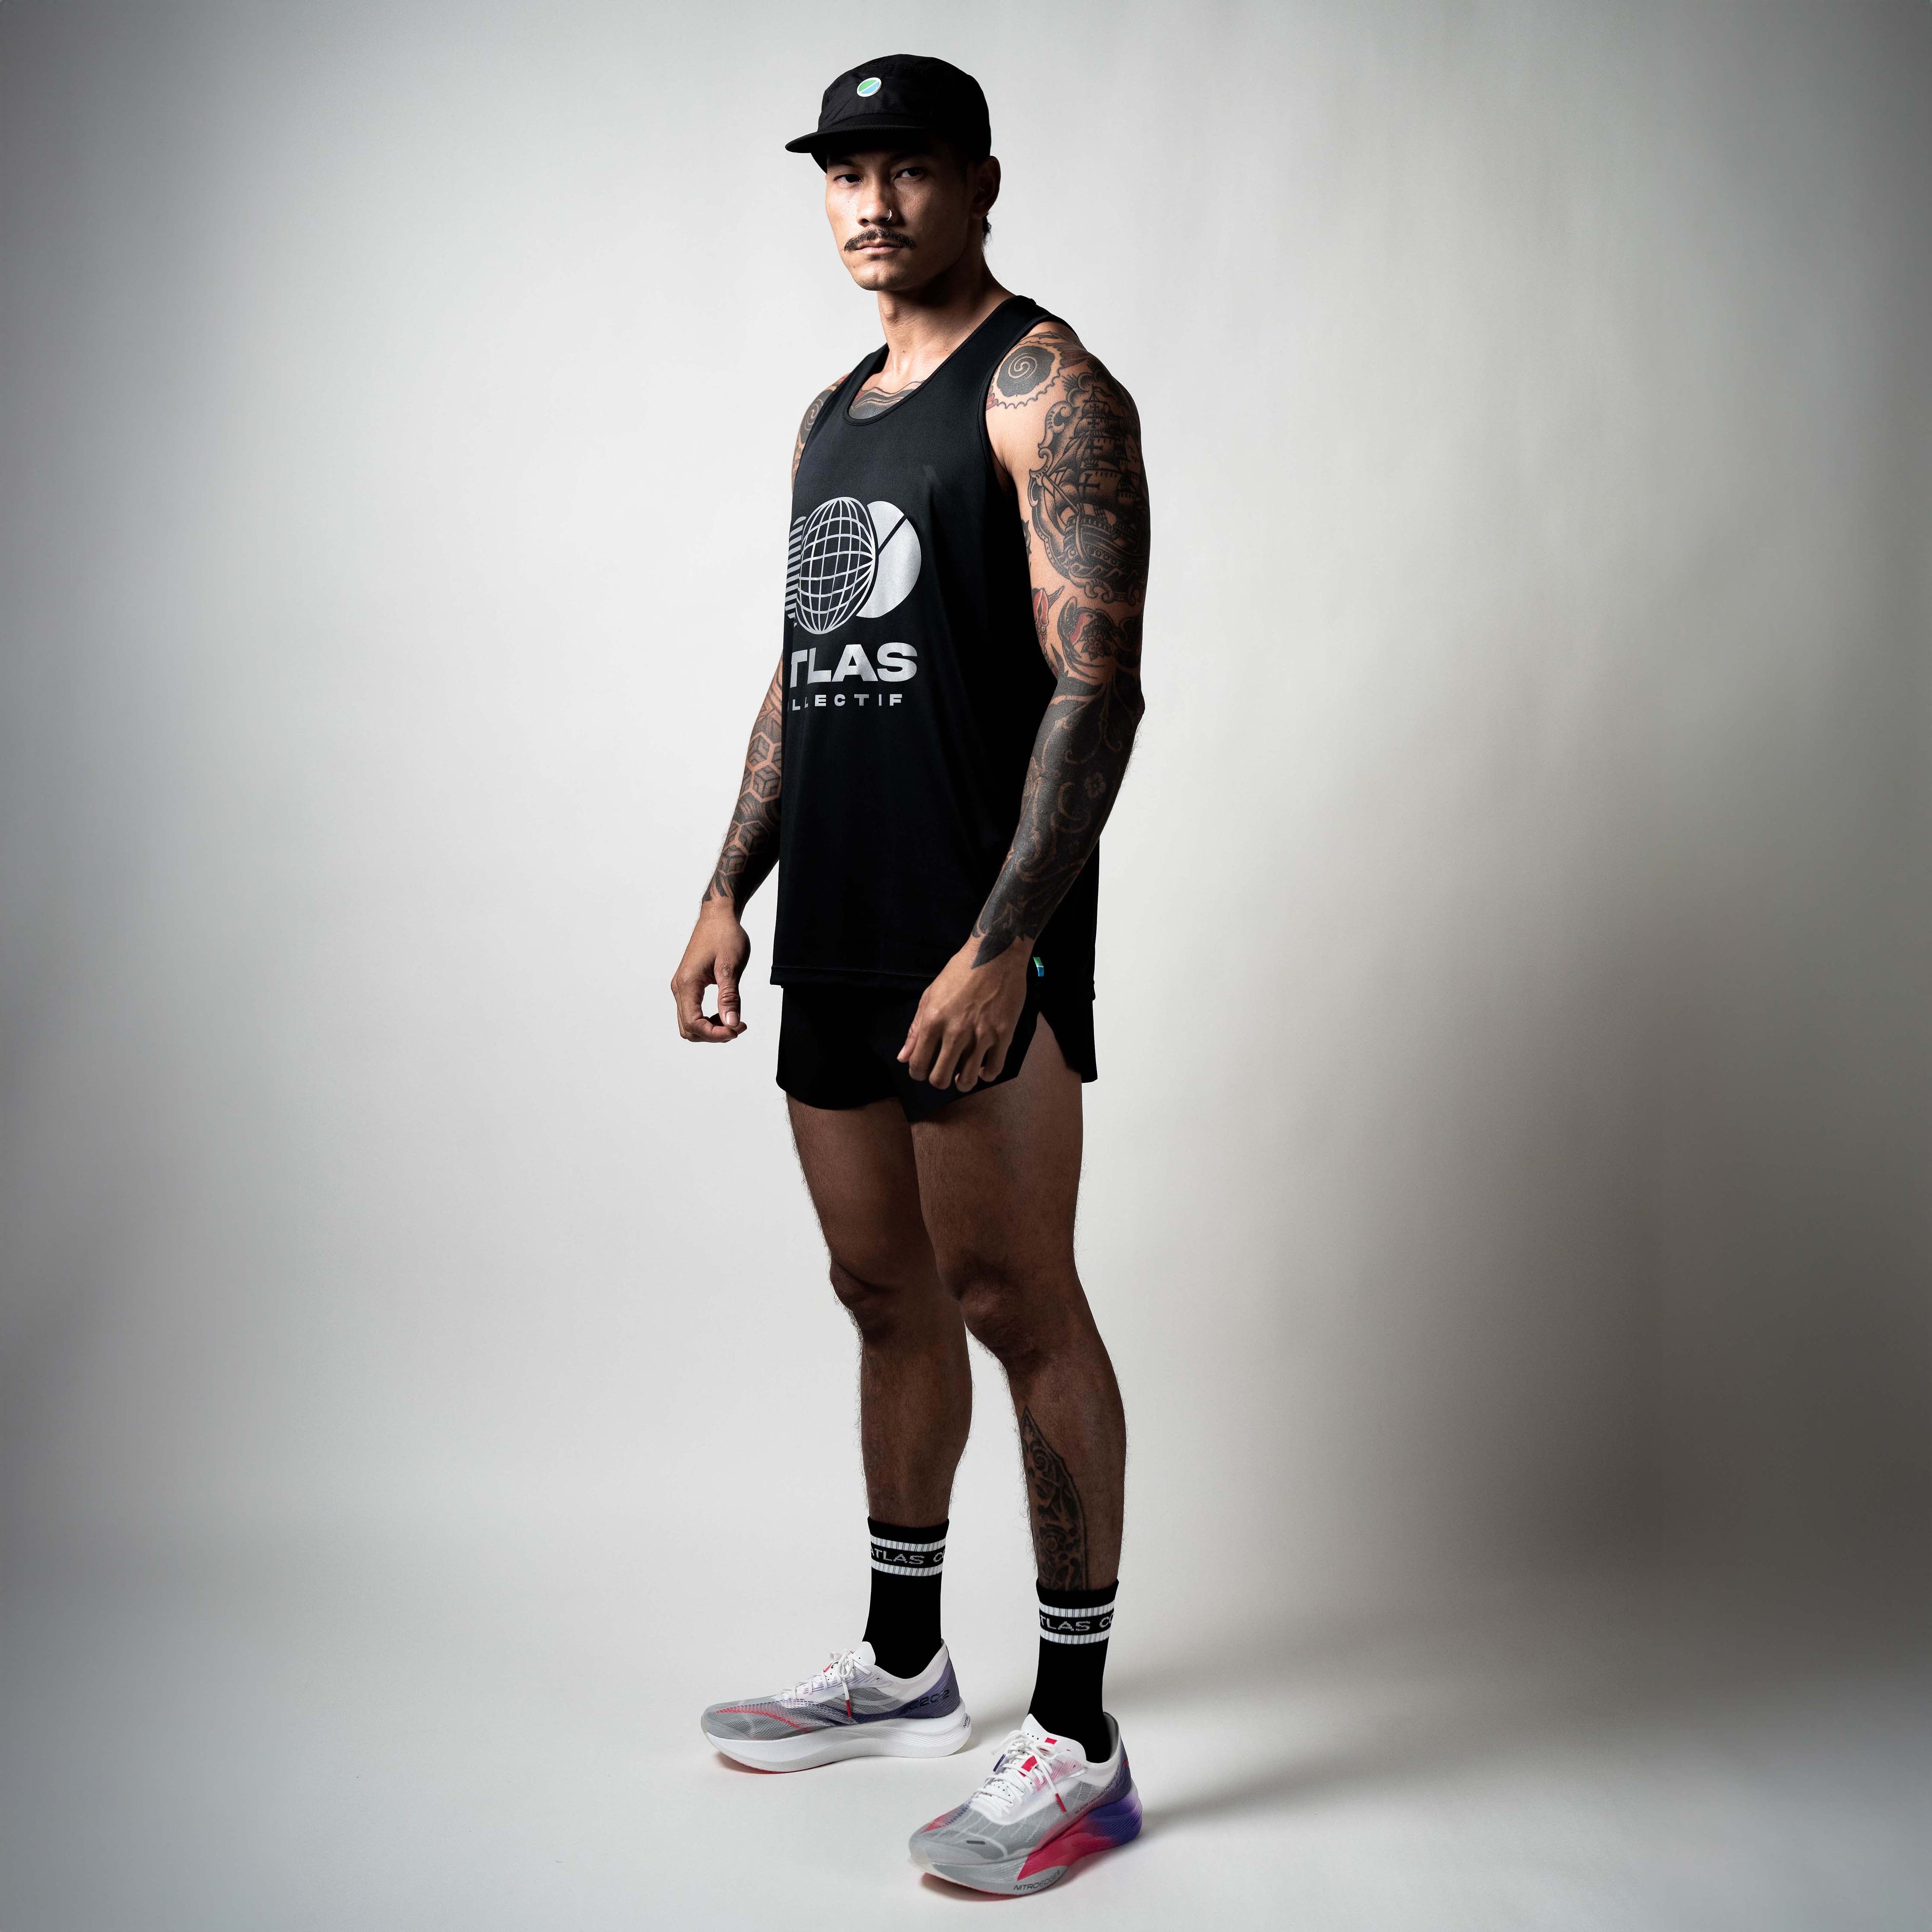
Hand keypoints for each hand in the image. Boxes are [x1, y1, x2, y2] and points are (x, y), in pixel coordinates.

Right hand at [672, 903, 751, 1041]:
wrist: (717, 916)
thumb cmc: (725, 935)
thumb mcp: (731, 967)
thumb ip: (729, 998)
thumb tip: (730, 1024)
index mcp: (687, 983)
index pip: (694, 1023)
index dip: (716, 1034)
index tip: (737, 1029)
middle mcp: (679, 987)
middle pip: (688, 1028)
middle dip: (713, 1034)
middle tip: (738, 1026)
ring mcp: (682, 986)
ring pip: (689, 1023)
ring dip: (711, 1028)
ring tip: (734, 1020)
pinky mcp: (688, 985)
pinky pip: (692, 1011)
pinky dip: (708, 1019)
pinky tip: (725, 1012)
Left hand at [898, 938, 1030, 1091]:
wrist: (995, 955)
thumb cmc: (959, 973)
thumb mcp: (930, 995)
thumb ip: (915, 1029)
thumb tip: (903, 1058)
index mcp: (933, 1021)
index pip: (918, 1063)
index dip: (917, 1073)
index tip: (922, 1071)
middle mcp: (955, 1032)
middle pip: (940, 1078)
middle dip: (938, 1081)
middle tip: (942, 1074)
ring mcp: (981, 1035)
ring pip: (967, 1079)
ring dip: (962, 1083)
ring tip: (961, 1077)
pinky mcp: (1003, 1035)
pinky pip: (994, 1069)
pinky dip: (986, 1075)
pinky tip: (983, 1071)